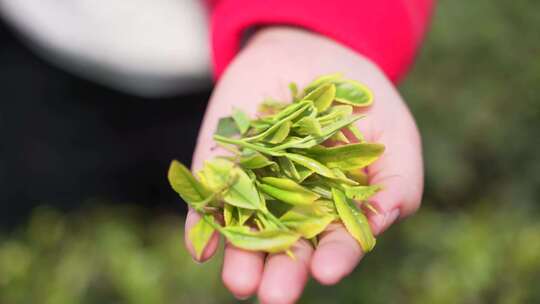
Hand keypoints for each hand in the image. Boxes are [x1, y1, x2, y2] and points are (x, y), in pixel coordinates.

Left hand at [186, 27, 423, 303]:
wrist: (309, 51)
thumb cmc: (358, 97)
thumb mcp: (394, 132)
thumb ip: (398, 181)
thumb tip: (382, 223)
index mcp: (336, 205)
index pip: (337, 240)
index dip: (337, 255)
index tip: (329, 270)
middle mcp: (294, 205)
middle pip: (289, 245)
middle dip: (283, 271)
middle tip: (275, 295)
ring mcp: (254, 187)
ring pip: (246, 231)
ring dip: (242, 258)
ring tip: (240, 281)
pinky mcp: (221, 167)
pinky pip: (208, 199)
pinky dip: (202, 223)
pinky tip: (200, 246)